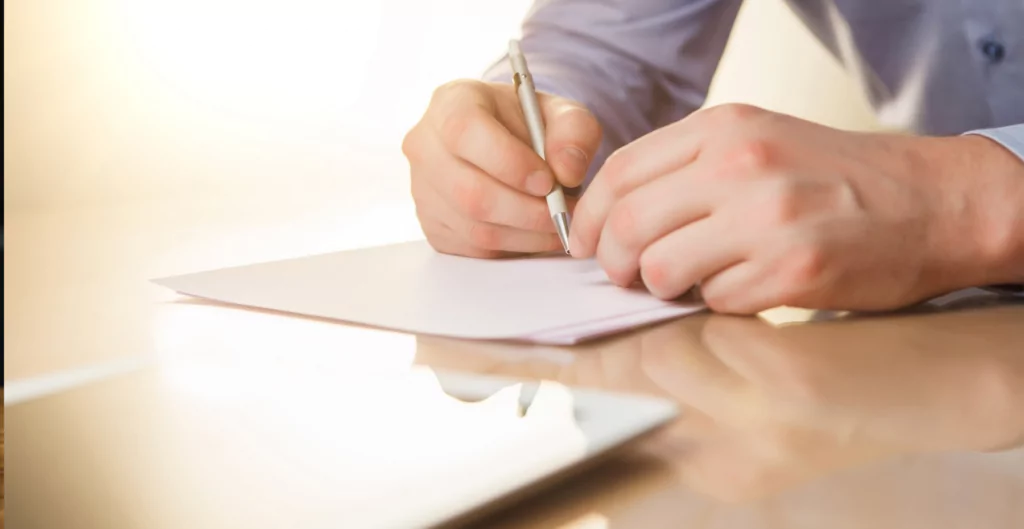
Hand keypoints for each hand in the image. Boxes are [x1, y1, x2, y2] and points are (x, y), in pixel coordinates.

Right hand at [402, 80, 600, 257]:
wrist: (510, 146)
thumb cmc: (532, 125)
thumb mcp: (563, 114)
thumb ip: (575, 132)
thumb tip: (568, 171)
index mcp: (451, 103)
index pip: (466, 132)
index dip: (510, 162)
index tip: (548, 180)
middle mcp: (425, 146)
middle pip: (469, 191)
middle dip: (527, 210)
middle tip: (564, 212)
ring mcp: (423, 190)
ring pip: (474, 226)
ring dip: (526, 234)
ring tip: (558, 223)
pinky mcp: (432, 225)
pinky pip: (473, 247)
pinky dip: (513, 246)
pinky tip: (536, 233)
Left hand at [570, 103, 1023, 312]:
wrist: (929, 201)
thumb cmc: (835, 178)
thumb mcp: (757, 141)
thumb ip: (686, 168)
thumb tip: (616, 215)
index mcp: (723, 128)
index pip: (620, 172)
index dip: (590, 217)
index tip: (584, 243)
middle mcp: (741, 166)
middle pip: (630, 224)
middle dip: (615, 262)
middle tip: (626, 276)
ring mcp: (767, 217)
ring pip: (663, 270)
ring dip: (665, 288)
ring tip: (690, 282)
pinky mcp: (793, 270)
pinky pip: (717, 301)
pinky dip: (719, 303)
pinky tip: (744, 287)